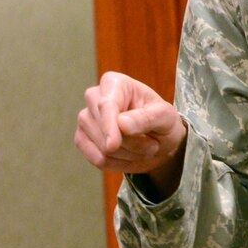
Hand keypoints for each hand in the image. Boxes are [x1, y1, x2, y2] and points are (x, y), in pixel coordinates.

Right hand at [76, 72, 187, 190]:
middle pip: (104, 130)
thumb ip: (146, 118)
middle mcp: (94, 97)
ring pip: (102, 149)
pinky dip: (118, 164)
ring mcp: (85, 119)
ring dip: (129, 155)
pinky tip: (130, 156)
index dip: (109, 126)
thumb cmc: (161, 120)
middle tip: (152, 144)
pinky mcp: (82, 139)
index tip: (113, 145)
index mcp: (114, 83)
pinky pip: (97, 159)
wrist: (158, 137)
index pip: (106, 105)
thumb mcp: (165, 116)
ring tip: (143, 147)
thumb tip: (121, 123)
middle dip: (132, 145)